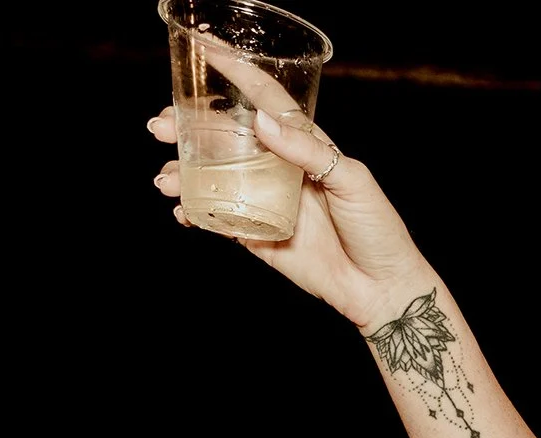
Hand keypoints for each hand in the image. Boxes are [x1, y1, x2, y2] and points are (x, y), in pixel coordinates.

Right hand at [146, 59, 431, 328]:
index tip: (202, 47)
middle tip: (159, 127)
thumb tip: (261, 120)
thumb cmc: (377, 229)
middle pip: (223, 136)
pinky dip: (195, 212)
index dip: (235, 71)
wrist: (380, 287)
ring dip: (183, 172)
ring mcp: (265, 199)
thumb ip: (308, 151)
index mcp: (304, 144)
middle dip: (186, 127)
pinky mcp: (257, 233)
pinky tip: (184, 211)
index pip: (264, 99)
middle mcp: (278, 166)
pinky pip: (217, 217)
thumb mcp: (354, 182)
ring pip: (212, 176)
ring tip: (166, 179)